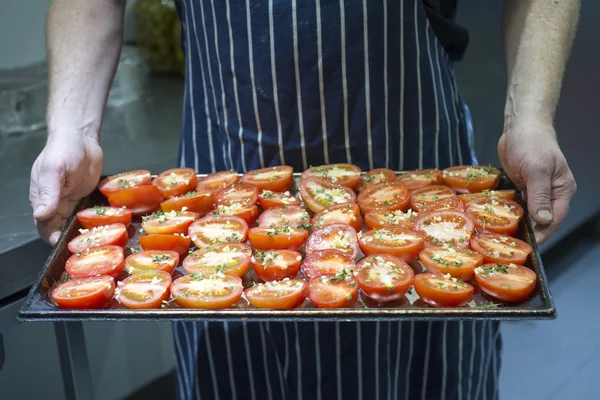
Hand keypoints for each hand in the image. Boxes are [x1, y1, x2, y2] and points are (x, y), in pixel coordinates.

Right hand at [29, 133, 102, 244]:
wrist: (81, 138)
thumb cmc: (63, 150)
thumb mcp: (54, 170)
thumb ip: (48, 193)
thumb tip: (40, 215)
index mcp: (41, 199)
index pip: (44, 226)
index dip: (53, 238)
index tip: (65, 246)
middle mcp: (54, 203)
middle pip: (59, 229)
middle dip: (69, 239)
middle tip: (85, 248)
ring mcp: (70, 201)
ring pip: (73, 224)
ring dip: (81, 233)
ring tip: (95, 243)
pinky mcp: (84, 198)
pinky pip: (86, 215)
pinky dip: (91, 222)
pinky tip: (102, 230)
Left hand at [498, 117, 575, 243]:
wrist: (520, 126)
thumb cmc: (532, 143)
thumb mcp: (536, 169)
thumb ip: (540, 195)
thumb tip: (543, 219)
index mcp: (561, 190)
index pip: (555, 219)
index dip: (543, 234)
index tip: (529, 246)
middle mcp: (550, 193)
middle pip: (541, 220)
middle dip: (529, 231)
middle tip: (510, 245)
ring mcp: (535, 191)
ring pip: (528, 214)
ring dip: (517, 223)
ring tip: (502, 238)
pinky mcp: (522, 187)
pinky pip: (517, 204)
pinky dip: (509, 212)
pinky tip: (497, 221)